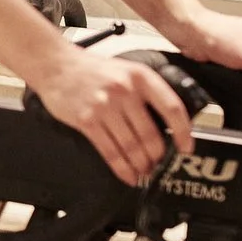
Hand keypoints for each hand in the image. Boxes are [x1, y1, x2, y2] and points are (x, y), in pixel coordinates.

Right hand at [35, 48, 192, 184]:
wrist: (56, 65)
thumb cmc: (91, 69)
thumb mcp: (126, 70)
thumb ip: (145, 91)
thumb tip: (165, 124)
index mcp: (140, 77)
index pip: (172, 108)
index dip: (183, 132)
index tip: (186, 147)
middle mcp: (125, 91)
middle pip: (151, 135)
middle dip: (156, 156)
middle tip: (156, 164)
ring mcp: (105, 106)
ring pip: (131, 147)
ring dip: (141, 165)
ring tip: (143, 171)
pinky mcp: (87, 121)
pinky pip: (110, 151)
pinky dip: (122, 168)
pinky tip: (127, 174)